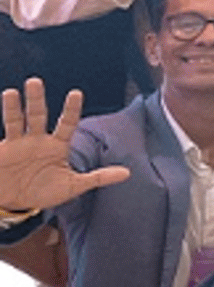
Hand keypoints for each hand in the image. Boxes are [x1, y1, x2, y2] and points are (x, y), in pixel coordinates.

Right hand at [0, 79, 129, 212]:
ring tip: (11, 92)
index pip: (66, 123)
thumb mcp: (73, 186)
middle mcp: (37, 140)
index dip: (71, 110)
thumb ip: (98, 177)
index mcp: (57, 145)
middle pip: (37, 115)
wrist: (17, 205)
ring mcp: (16, 144)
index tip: (76, 93)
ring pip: (15, 121)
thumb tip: (128, 173)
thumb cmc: (46, 192)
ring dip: (12, 107)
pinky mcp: (0, 151)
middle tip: (35, 81)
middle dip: (36, 99)